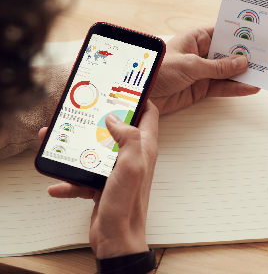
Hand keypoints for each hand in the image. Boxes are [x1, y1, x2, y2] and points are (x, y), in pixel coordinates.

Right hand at [38, 102, 158, 258]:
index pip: (149, 114)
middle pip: (115, 129)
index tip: (120, 89)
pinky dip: (69, 180)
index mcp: (144, 148)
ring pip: (94, 151)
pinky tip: (57, 184)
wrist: (117, 239)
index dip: (138, 99)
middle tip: (81, 112)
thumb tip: (114, 118)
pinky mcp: (102, 186)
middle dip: (97, 120)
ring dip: (76, 149)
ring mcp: (116, 171)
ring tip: (57, 143)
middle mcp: (132, 157)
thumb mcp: (132, 165)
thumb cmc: (129, 204)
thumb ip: (128, 137)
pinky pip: (82, 177)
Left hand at [149, 26, 259, 114]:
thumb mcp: (190, 65)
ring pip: (228, 72)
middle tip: (267, 56)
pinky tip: (250, 88)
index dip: (239, 34)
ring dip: (244, 73)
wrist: (138, 93)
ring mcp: (202, 72)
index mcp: (196, 38)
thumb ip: (217, 66)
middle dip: (246, 55)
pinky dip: (236, 88)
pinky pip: (223, 87)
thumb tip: (241, 62)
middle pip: (228, 53)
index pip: (223, 33)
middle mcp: (200, 53)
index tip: (258, 36)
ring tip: (263, 73)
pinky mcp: (201, 89)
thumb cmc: (156, 70)